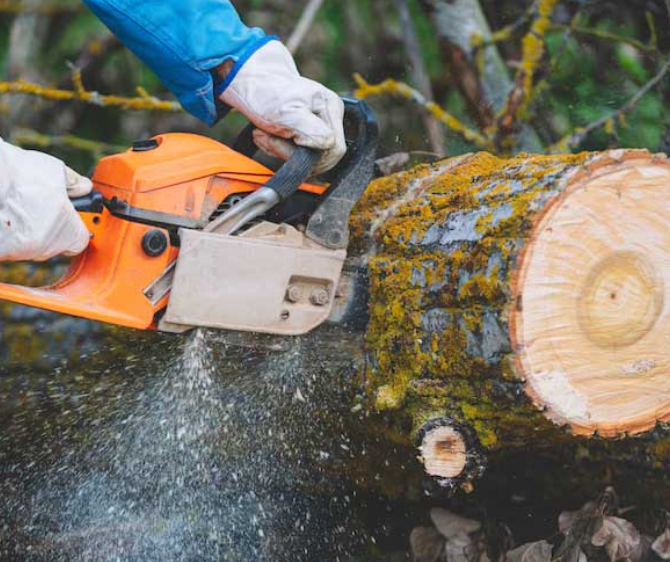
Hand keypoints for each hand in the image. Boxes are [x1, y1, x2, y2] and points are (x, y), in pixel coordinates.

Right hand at [0, 139, 92, 261]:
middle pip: (57, 245)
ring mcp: (24, 251)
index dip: (76, 227)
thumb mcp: (58, 171)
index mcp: (68, 231)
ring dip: (32, 232)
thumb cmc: (21, 173)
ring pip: (35, 246)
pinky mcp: (3, 252)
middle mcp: (47, 247)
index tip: (71, 217)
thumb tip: (84, 188)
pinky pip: (13, 247)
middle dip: (54, 227)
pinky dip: (12, 235)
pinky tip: (9, 217)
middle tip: (43, 207)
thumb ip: (77, 184)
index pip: (80, 240)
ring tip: (24, 208)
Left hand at [219, 40, 345, 174]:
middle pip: (321, 157)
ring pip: (307, 158)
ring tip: (263, 135)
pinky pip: (297, 155)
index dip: (308, 154)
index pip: (334, 149)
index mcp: (331, 109)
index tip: (281, 140)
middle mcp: (329, 117)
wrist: (251, 82)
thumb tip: (329, 146)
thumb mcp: (289, 113)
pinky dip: (278, 150)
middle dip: (290, 153)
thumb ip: (313, 131)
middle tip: (267, 138)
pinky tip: (267, 137)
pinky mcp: (305, 133)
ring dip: (280, 151)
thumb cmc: (267, 92)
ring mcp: (318, 125)